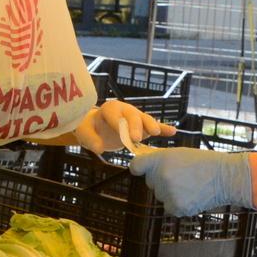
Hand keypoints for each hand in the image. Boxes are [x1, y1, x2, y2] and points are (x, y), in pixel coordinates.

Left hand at [31, 100, 176, 153]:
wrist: (96, 128)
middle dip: (136, 126)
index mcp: (110, 109)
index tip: (123, 134)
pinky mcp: (143, 126)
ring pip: (145, 120)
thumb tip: (99, 148)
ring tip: (156, 133)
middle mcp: (125, 110)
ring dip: (151, 125)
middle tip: (137, 138)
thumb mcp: (84, 133)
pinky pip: (154, 126)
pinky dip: (163, 128)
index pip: (114, 114)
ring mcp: (136, 118)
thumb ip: (90, 139)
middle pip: (132, 116)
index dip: (118, 123)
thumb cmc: (89, 128)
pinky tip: (172, 131)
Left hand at [127, 149, 253, 216]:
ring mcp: (167, 194)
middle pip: (150, 182)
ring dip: (170, 192)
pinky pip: (169, 207)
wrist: (224, 177)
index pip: (135, 166)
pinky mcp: (175, 207)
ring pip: (160, 195)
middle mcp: (161, 177)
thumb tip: (144, 165)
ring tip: (189, 185)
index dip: (140, 167)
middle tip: (180, 175)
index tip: (143, 169)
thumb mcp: (179, 153)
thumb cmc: (204, 163)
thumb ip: (160, 159)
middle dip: (160, 180)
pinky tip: (191, 195)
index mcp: (160, 160)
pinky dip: (178, 203)